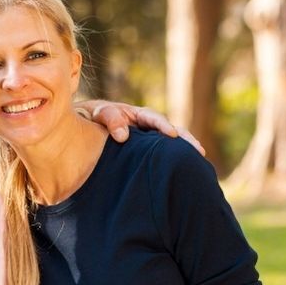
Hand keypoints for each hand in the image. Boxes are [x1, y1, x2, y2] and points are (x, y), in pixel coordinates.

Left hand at [81, 100, 205, 155]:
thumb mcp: (99, 113)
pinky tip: (182, 171)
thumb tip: (123, 136)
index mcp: (138, 115)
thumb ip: (111, 120)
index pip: (154, 119)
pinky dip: (172, 160)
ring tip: (198, 163)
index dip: (163, 126)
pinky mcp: (146, 152)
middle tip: (198, 151)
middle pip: (170, 130)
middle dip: (185, 140)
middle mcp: (147, 126)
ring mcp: (148, 139)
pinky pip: (161, 154)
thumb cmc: (94, 116)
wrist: (86, 123)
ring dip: (183, 151)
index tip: (171, 135)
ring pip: (169, 144)